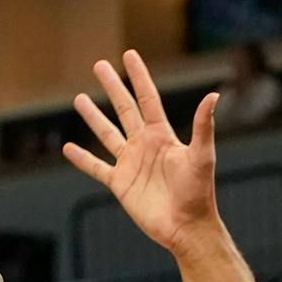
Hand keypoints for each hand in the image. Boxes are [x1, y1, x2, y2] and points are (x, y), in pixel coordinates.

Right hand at [63, 51, 221, 255]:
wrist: (186, 227)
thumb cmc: (198, 192)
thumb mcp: (201, 156)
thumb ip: (202, 127)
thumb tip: (213, 96)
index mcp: (162, 135)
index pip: (147, 98)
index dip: (138, 76)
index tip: (128, 55)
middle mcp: (144, 145)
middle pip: (124, 109)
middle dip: (112, 86)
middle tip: (99, 65)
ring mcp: (130, 164)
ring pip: (107, 134)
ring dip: (93, 117)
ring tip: (79, 99)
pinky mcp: (120, 184)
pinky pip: (97, 168)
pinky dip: (83, 159)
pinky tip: (68, 148)